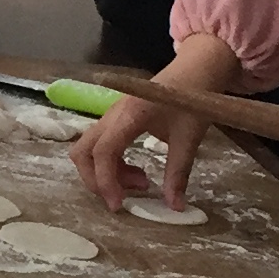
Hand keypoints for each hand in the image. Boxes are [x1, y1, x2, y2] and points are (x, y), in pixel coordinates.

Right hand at [70, 31, 243, 210]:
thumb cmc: (192, 100)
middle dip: (96, 179)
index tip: (119, 205)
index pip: (104, 152)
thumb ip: (178, 174)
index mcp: (130, 115)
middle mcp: (112, 114)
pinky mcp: (115, 119)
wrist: (195, 70)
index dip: (105, 181)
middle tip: (124, 196)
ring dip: (104, 172)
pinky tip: (135, 170)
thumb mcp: (189, 139)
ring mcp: (111, 115)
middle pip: (83, 151)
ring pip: (88, 149)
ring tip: (138, 182)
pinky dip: (110, 164)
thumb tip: (174, 207)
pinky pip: (100, 145)